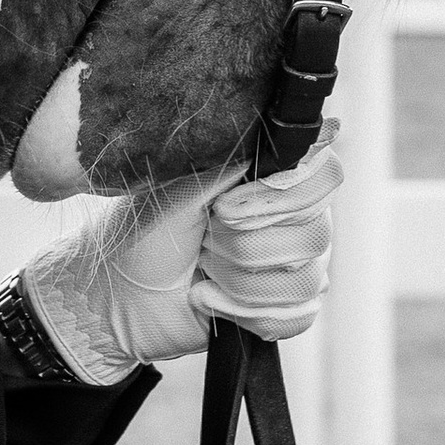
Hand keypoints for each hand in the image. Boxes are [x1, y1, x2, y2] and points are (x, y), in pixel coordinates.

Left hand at [18, 137, 343, 385]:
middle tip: (204, 237)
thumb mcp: (189, 182)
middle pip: (315, 234)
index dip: (279, 199)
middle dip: (244, 244)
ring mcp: (291, 267)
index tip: (225, 207)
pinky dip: (241, 313)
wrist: (118, 295)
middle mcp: (294, 219)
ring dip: (238, 281)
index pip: (326, 177)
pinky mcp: (282, 312)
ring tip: (202, 269)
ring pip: (304, 280)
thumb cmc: (148, 230)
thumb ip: (250, 154)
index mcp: (277, 178)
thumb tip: (326, 127)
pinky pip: (296, 317)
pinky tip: (209, 300)